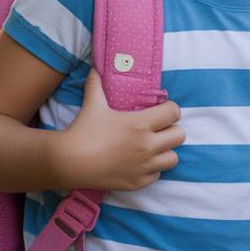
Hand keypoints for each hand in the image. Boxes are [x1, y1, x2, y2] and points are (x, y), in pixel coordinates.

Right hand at [51, 69, 184, 191]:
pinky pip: (157, 175)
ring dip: (165, 151)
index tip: (161, 110)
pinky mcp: (137, 183)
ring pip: (173, 158)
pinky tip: (139, 163)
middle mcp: (147, 146)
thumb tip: (95, 67)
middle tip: (158, 129)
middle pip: (179, 136)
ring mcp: (144, 166)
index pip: (174, 113)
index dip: (170, 109)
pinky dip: (152, 169)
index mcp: (141, 124)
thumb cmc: (83, 130)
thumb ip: (97, 83)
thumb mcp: (93, 103)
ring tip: (152, 147)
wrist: (70, 162)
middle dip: (171, 130)